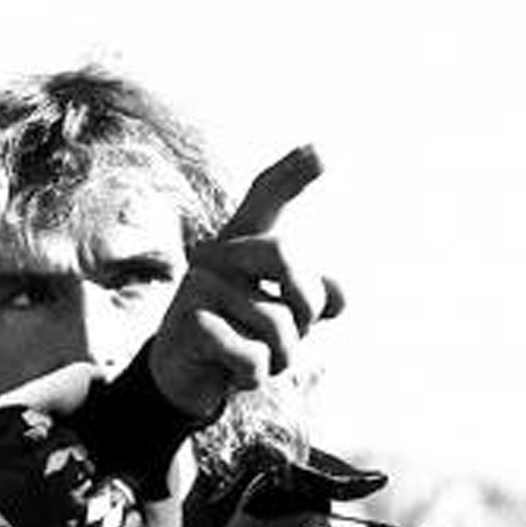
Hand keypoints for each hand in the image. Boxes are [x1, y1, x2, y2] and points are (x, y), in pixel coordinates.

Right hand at [148, 145, 344, 418]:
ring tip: (259, 359)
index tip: (322, 149)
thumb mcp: (282, 313)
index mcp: (245, 242)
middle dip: (308, 302)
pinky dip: (253, 376)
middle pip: (285, 252)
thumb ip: (312, 297)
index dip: (292, 173)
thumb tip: (340, 296)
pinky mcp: (188, 324)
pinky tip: (234, 375)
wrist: (185, 375)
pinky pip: (251, 357)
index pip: (266, 196)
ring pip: (277, 325)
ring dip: (283, 358)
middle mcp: (219, 254)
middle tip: (301, 329)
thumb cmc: (241, 333)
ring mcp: (198, 285)